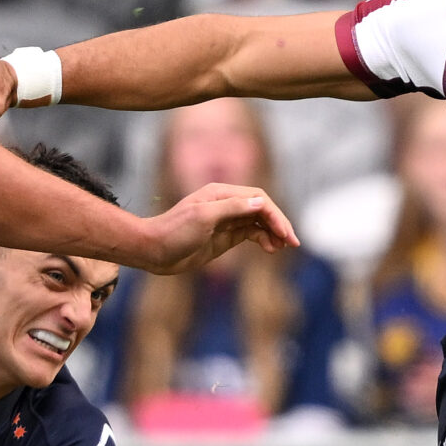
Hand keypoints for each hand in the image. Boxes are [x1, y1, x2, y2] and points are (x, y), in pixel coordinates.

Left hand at [138, 181, 297, 271]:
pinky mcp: (223, 236)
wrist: (153, 251)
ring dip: (273, 232)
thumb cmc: (174, 232)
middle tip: (292, 242)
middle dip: (278, 224)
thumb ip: (233, 208)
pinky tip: (269, 248)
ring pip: (258, 222)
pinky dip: (262, 239)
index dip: (275, 215)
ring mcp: (225, 221)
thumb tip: (262, 202)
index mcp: (221, 194)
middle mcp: (225, 204)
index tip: (285, 234)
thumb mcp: (203, 217)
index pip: (258, 199)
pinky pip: (249, 234)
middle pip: (262, 208)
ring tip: (282, 247)